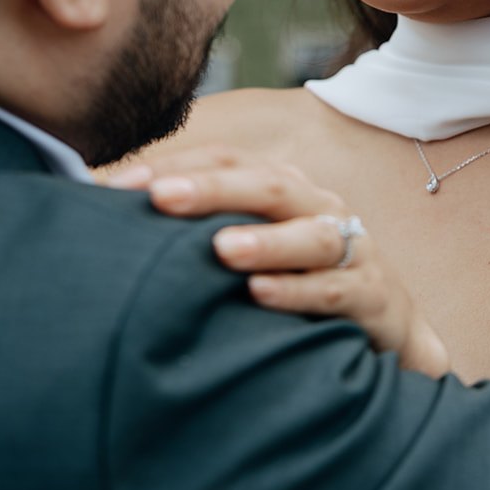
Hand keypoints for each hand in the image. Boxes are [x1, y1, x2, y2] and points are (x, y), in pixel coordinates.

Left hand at [107, 145, 449, 377]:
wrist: (388, 328)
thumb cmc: (298, 281)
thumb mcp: (252, 247)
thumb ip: (195, 229)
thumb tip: (100, 210)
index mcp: (286, 189)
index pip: (229, 161)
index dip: (176, 165)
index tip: (117, 185)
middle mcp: (320, 208)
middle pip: (268, 185)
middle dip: (212, 189)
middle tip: (160, 198)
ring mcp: (351, 249)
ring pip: (310, 236)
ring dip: (264, 240)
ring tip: (220, 248)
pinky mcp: (372, 295)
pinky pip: (334, 289)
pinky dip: (297, 290)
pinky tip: (260, 294)